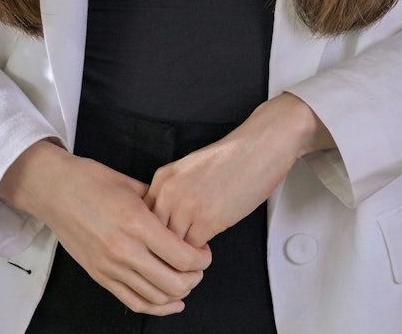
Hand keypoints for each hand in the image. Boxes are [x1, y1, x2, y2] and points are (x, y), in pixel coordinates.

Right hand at [0, 142, 210, 314]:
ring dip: (178, 293)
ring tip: (186, 279)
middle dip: (194, 277)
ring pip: (155, 296)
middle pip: (173, 282)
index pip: (181, 256)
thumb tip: (179, 217)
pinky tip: (170, 302)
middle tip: (199, 265)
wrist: (54, 190)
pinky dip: (156, 307)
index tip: (204, 251)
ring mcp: (110, 267)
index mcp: (136, 223)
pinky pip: (133, 302)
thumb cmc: (91, 180)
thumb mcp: (131, 184)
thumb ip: (158, 203)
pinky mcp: (99, 276)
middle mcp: (124, 250)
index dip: (201, 258)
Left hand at [145, 93, 332, 248]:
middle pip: (152, 235)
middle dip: (163, 247)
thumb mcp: (189, 170)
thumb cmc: (231, 157)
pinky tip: (207, 246)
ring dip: (181, 253)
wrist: (259, 147)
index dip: (153, 232)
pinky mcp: (206, 220)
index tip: (161, 240)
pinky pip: (193, 250)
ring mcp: (186, 206)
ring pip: (171, 246)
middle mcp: (169, 191)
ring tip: (191, 253)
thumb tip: (164, 220)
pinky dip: (200, 254)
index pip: (142, 217)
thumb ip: (172, 192)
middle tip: (174, 254)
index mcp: (162, 177)